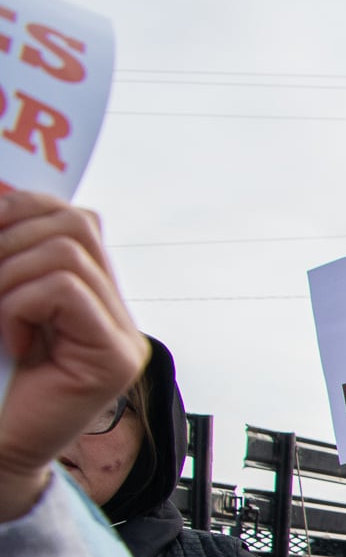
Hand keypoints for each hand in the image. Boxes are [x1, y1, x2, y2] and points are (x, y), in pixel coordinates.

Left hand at [0, 191, 150, 522]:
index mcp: (89, 297)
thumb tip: (3, 196)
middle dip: (11, 235)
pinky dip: (20, 304)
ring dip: (9, 274)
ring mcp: (122, 338)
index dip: (21, 208)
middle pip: (77, 222)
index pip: (74, 218)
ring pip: (67, 251)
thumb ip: (7, 260)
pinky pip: (64, 290)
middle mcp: (116, 314)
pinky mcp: (115, 360)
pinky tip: (11, 340)